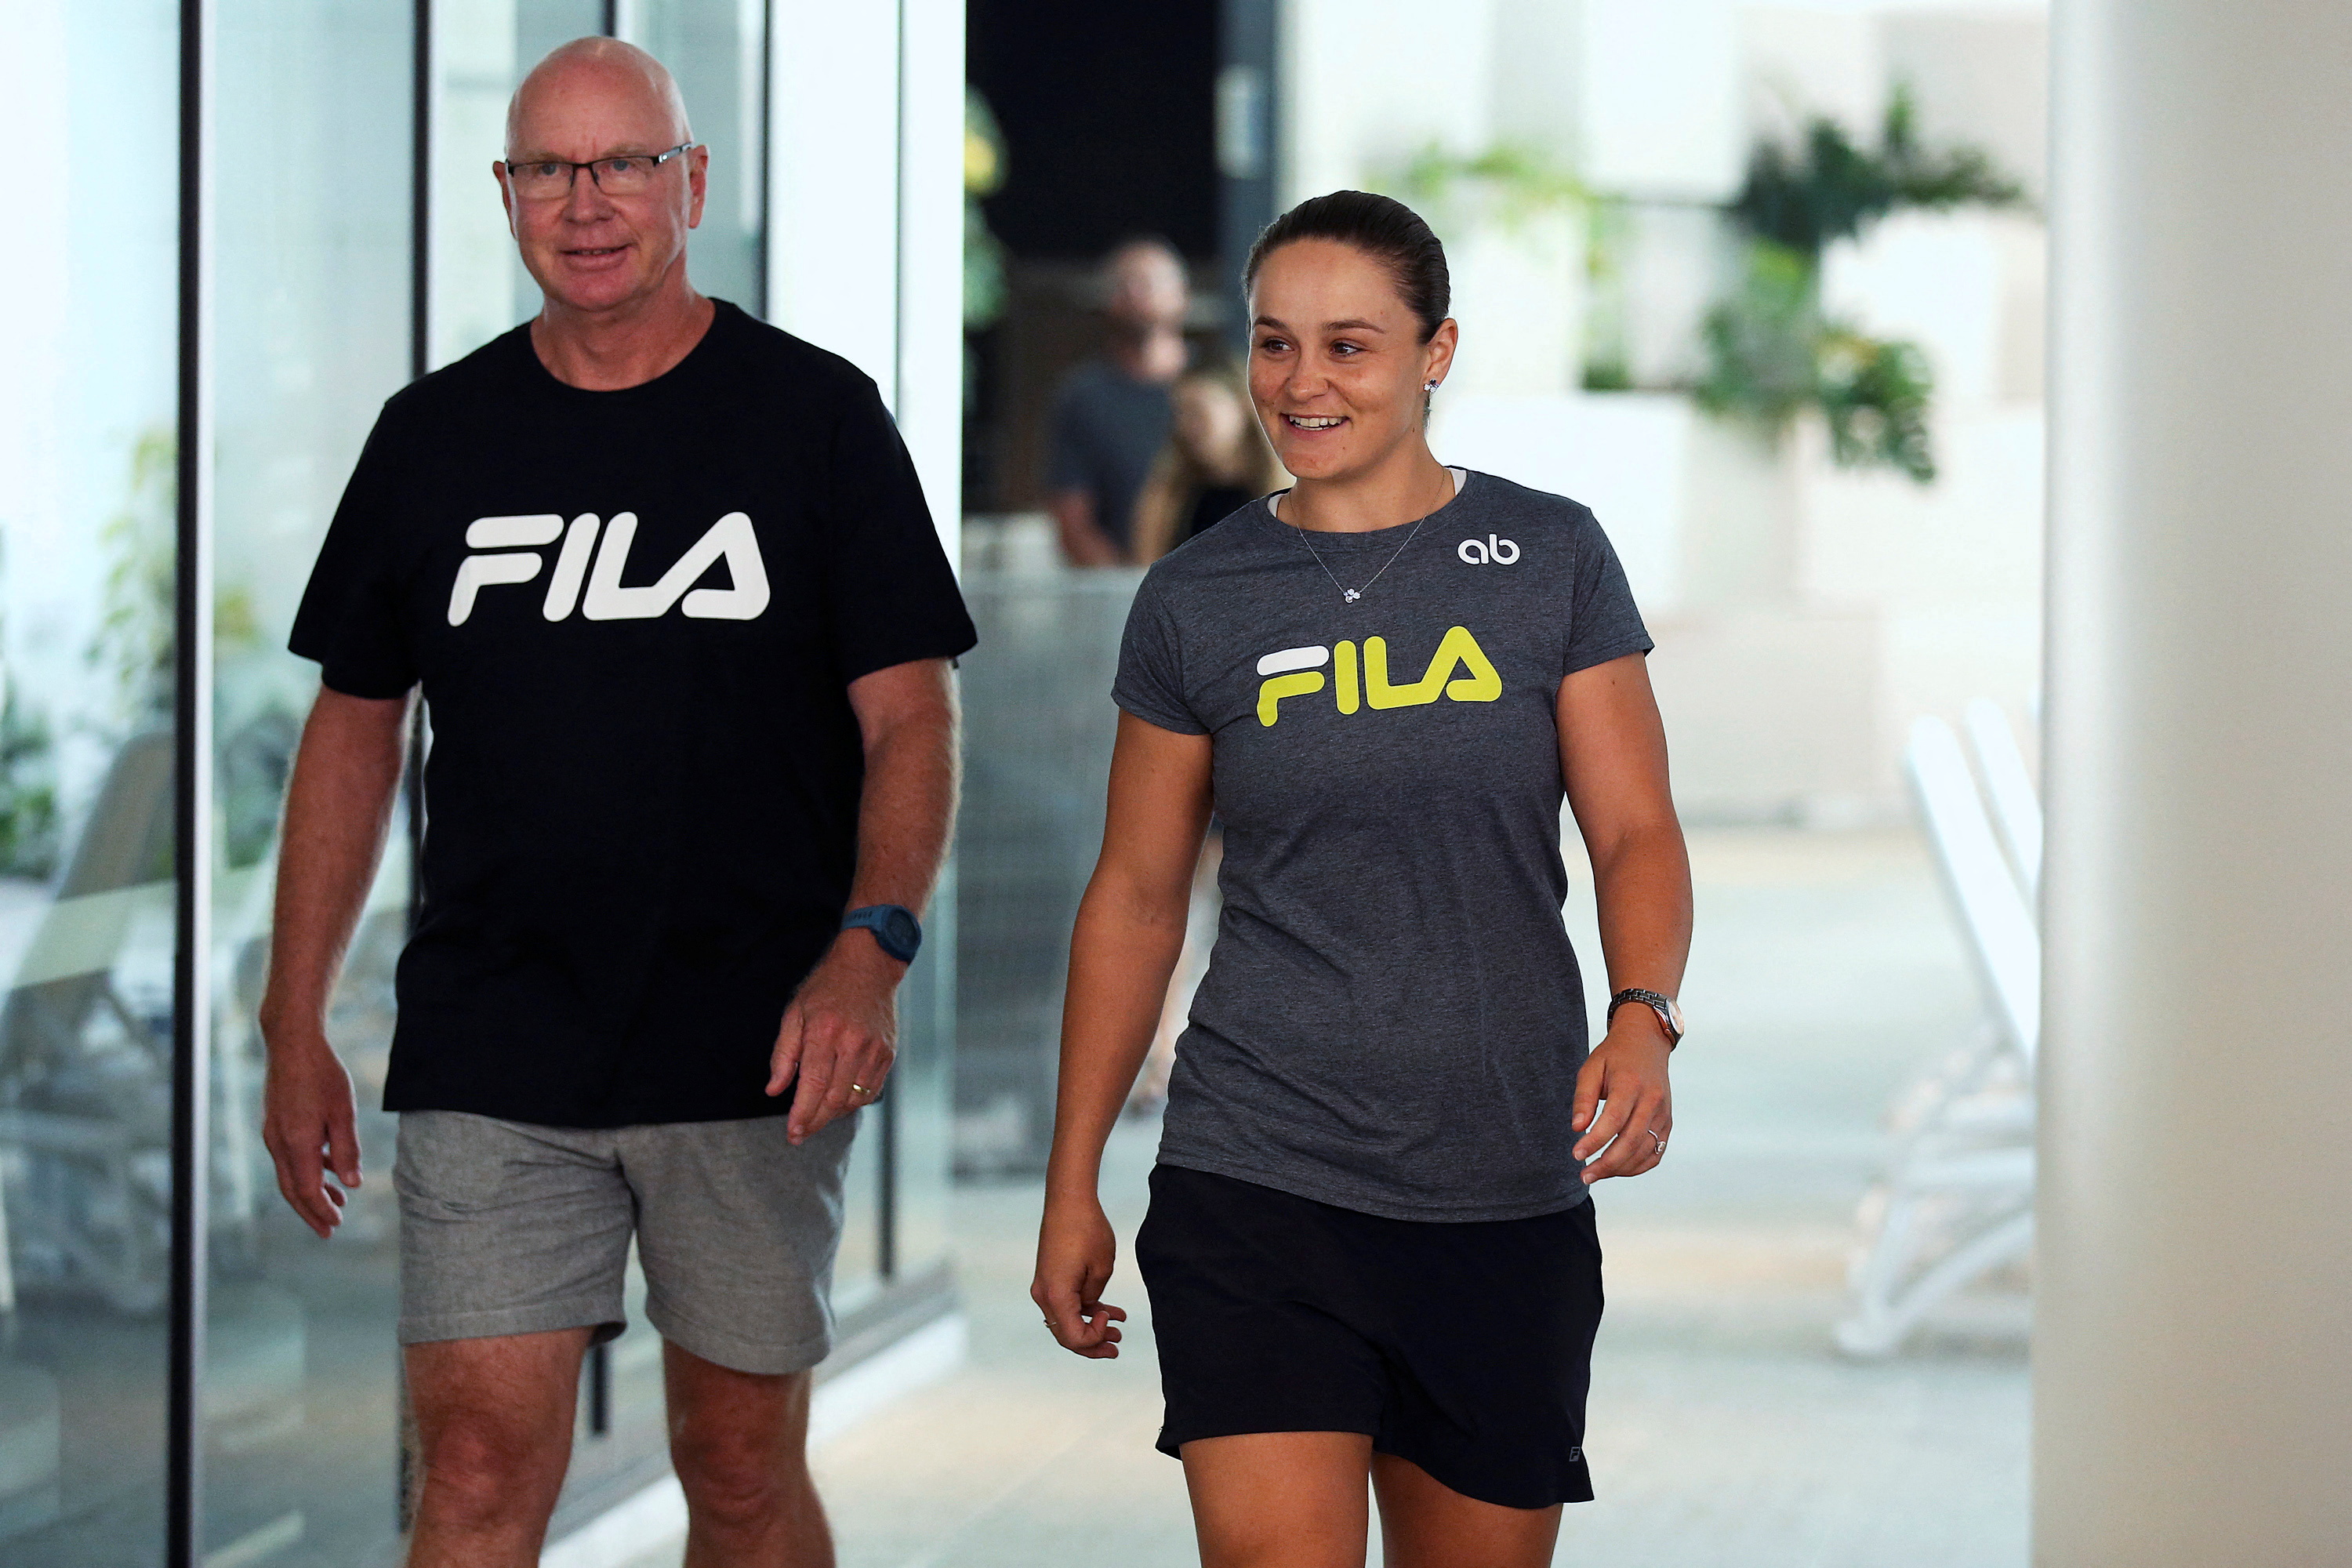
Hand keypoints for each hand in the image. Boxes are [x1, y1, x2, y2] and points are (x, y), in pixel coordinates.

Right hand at [260, 1034, 361, 1238]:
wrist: (292, 1043)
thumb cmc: (322, 1074)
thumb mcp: (343, 1111)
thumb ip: (347, 1150)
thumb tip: (352, 1184)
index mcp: (296, 1143)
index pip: (307, 1190)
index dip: (321, 1210)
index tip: (335, 1227)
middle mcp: (279, 1143)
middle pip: (293, 1190)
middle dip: (312, 1212)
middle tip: (330, 1231)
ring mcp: (274, 1133)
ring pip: (290, 1174)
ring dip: (311, 1191)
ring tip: (337, 1202)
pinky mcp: (276, 1124)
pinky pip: (290, 1157)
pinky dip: (308, 1169)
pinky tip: (329, 1170)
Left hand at [767, 934, 900, 1143]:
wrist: (868, 966)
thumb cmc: (826, 989)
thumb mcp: (795, 1013)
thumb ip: (783, 1054)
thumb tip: (774, 1090)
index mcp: (824, 1032)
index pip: (814, 1085)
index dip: (803, 1114)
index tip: (793, 1133)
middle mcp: (853, 1043)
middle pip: (835, 1099)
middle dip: (815, 1121)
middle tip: (800, 1133)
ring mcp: (875, 1050)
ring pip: (854, 1100)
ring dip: (833, 1114)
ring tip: (817, 1115)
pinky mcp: (888, 1054)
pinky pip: (871, 1091)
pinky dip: (853, 1102)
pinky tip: (838, 1101)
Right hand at [1031, 1192, 1126, 1358]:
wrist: (1069, 1200)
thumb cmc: (1087, 1229)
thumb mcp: (1102, 1268)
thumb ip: (1095, 1297)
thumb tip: (1090, 1308)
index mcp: (1056, 1295)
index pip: (1073, 1337)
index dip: (1095, 1338)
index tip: (1112, 1319)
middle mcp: (1044, 1295)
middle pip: (1066, 1335)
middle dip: (1093, 1344)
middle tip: (1116, 1348)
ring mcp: (1044, 1286)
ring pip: (1067, 1321)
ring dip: (1091, 1328)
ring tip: (1119, 1333)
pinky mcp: (1049, 1277)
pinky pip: (1066, 1303)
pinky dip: (1086, 1310)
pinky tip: (1110, 1311)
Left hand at [1572, 1014, 1674, 1183]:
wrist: (1647, 1044)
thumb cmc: (1614, 1056)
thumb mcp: (1591, 1068)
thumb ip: (1583, 1098)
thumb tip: (1578, 1128)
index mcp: (1631, 1084)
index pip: (1614, 1120)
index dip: (1595, 1141)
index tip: (1576, 1155)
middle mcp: (1652, 1100)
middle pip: (1631, 1141)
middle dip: (1606, 1164)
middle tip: (1584, 1176)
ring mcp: (1663, 1113)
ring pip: (1645, 1151)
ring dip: (1619, 1168)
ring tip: (1595, 1174)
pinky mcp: (1667, 1123)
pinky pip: (1656, 1152)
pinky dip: (1637, 1166)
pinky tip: (1617, 1169)